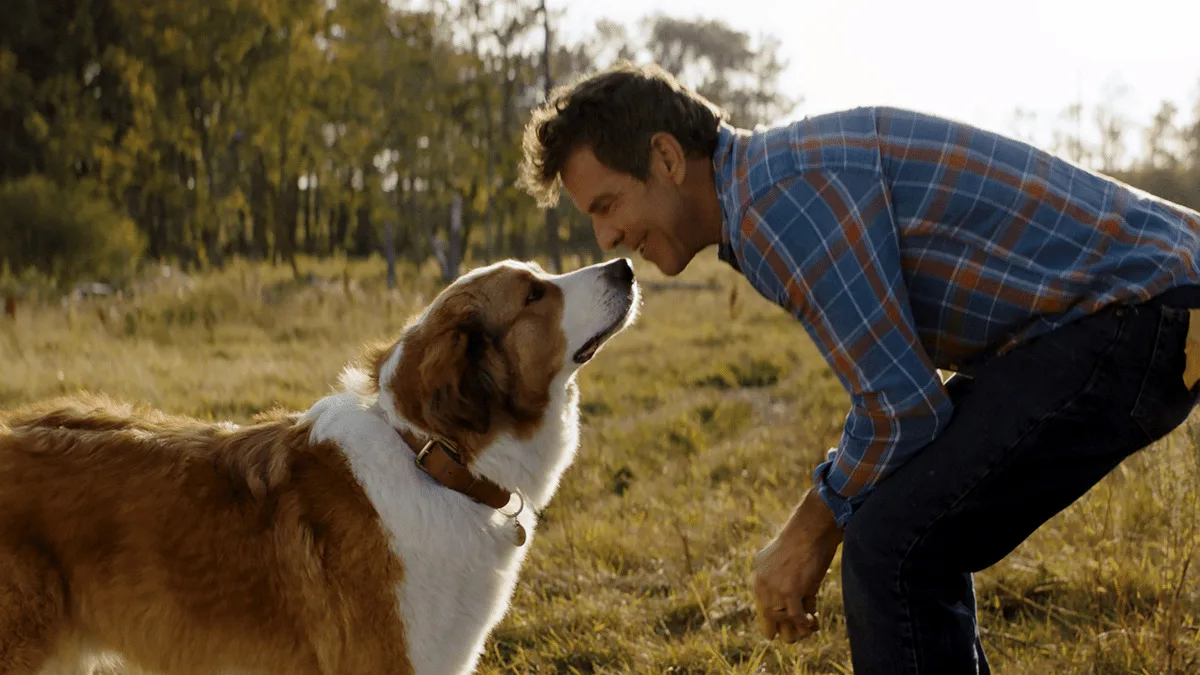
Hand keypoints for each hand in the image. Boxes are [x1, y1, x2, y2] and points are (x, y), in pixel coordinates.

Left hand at [752, 486, 842, 642]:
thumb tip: (801, 607)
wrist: (810, 528)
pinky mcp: (791, 592)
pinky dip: (806, 624)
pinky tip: (813, 623)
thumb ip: (785, 581)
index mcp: (758, 576)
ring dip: (797, 630)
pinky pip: (797, 618)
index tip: (783, 627)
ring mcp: (775, 589)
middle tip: (797, 633)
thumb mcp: (786, 562)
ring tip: (807, 630)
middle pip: (769, 620)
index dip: (774, 620)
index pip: (762, 608)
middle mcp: (762, 585)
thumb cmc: (804, 541)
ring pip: (784, 622)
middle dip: (784, 629)